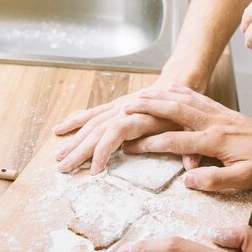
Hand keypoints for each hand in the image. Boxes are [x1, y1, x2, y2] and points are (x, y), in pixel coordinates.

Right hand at [54, 83, 201, 173]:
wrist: (184, 81)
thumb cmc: (188, 111)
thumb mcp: (193, 131)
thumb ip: (191, 148)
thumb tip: (192, 166)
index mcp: (144, 117)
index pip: (116, 133)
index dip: (103, 151)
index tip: (95, 170)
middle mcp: (127, 110)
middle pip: (97, 131)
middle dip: (78, 151)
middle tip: (63, 169)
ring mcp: (119, 107)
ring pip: (91, 124)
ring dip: (73, 140)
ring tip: (58, 157)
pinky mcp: (116, 105)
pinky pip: (92, 113)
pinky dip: (76, 121)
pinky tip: (60, 129)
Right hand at [122, 84, 251, 191]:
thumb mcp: (247, 180)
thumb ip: (217, 179)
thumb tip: (188, 180)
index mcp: (216, 141)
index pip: (175, 141)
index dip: (150, 144)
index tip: (129, 147)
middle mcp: (213, 123)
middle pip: (174, 111)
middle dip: (148, 108)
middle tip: (125, 107)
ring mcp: (218, 114)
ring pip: (183, 100)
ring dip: (160, 96)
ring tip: (139, 94)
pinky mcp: (223, 112)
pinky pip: (197, 97)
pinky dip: (179, 92)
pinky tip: (170, 89)